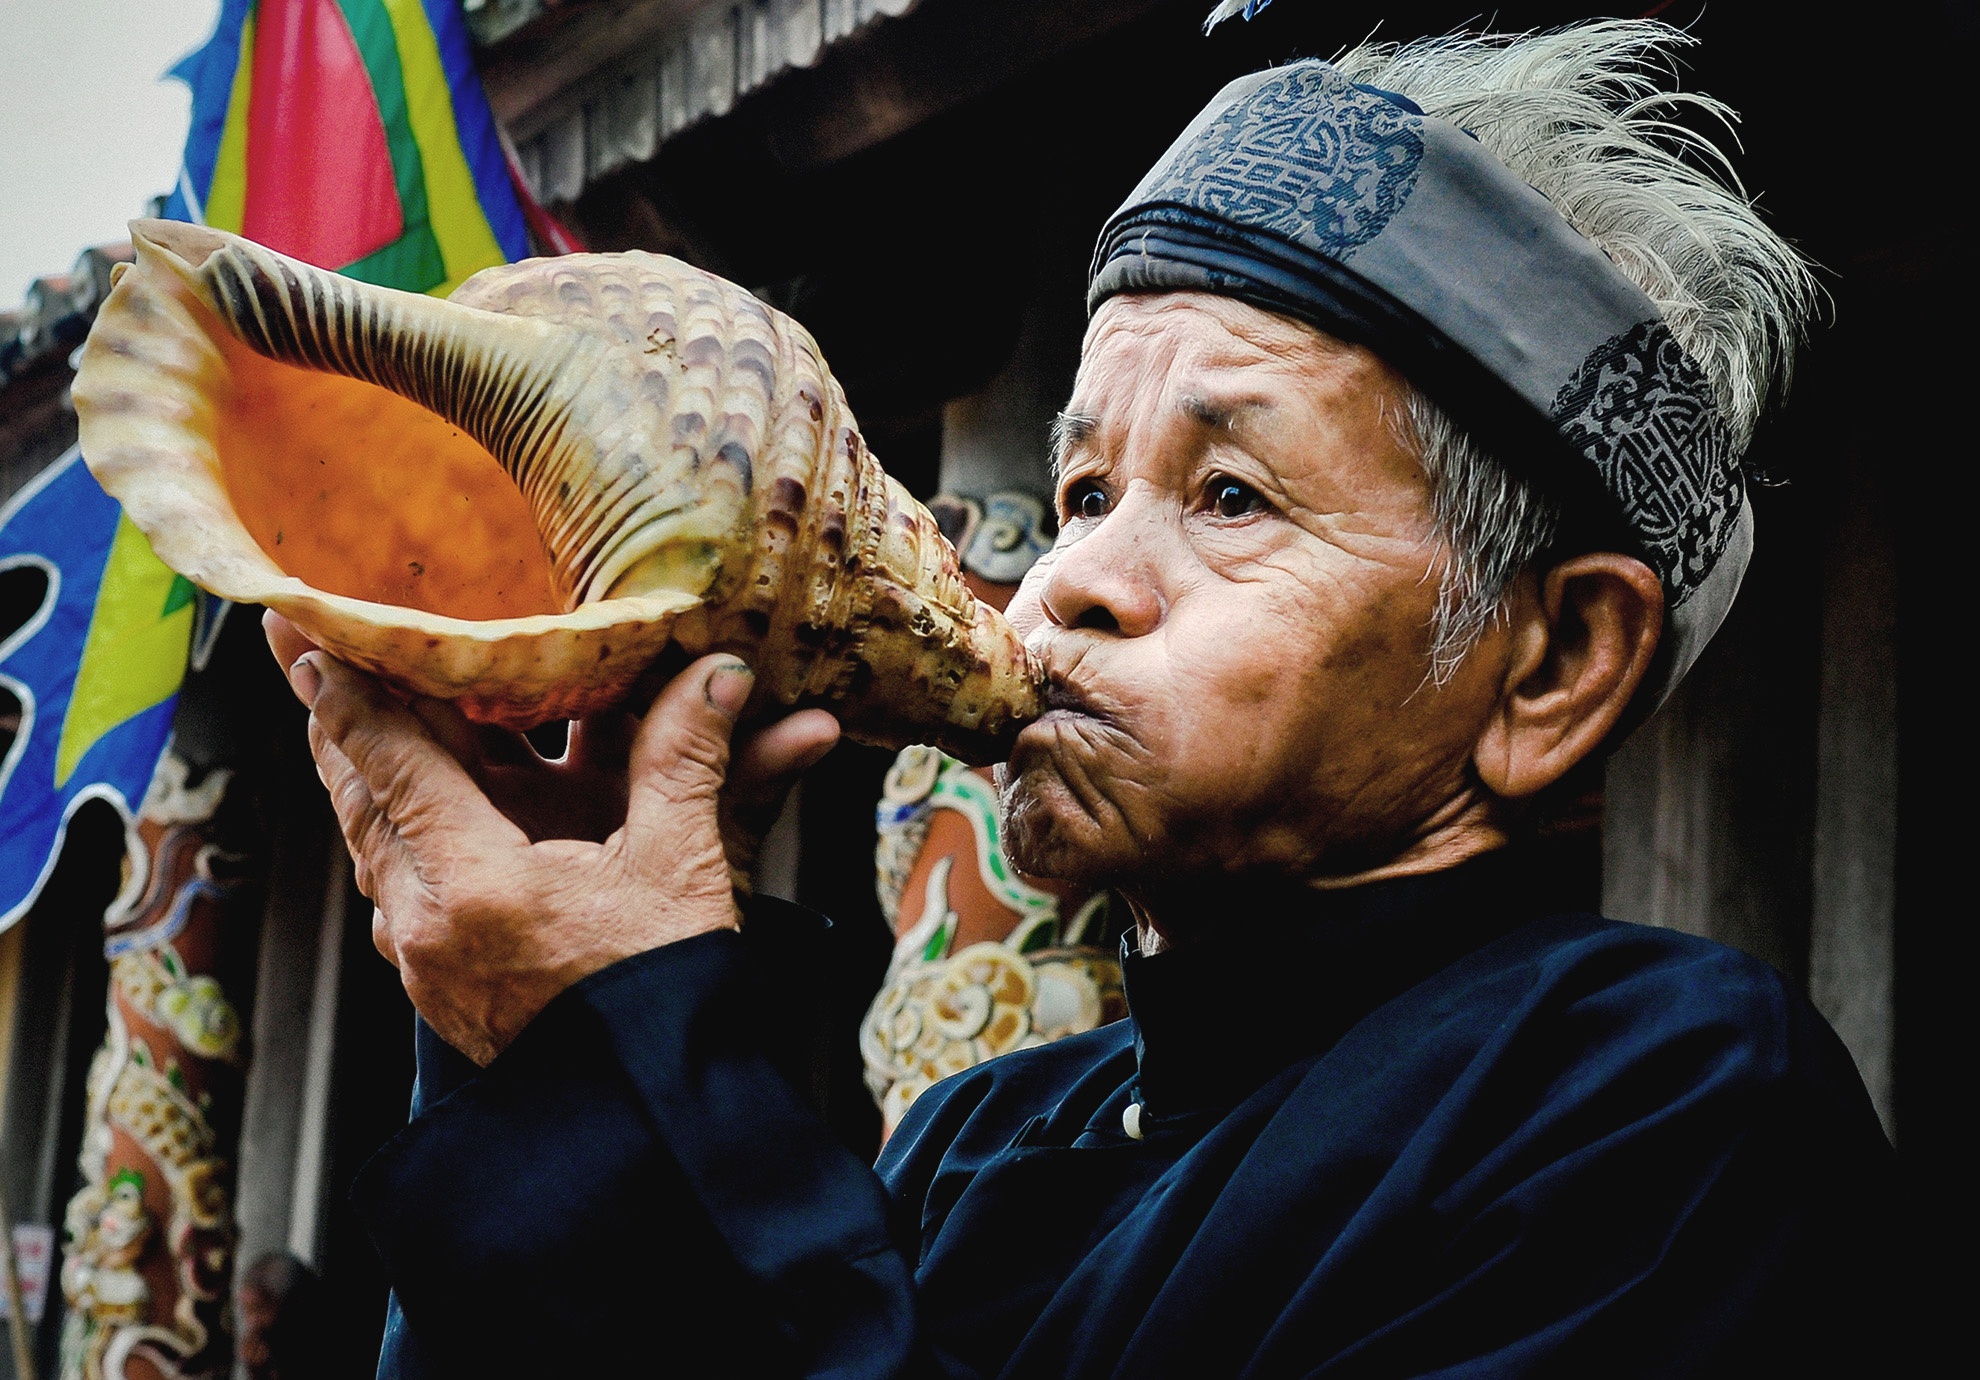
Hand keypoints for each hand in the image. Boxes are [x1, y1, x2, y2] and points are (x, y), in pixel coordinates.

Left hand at [263, 613, 838, 1064]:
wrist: (645, 1118)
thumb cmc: (662, 998)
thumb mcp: (682, 869)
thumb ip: (686, 760)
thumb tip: (716, 674)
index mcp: (477, 882)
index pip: (392, 759)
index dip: (352, 690)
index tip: (312, 634)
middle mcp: (427, 920)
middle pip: (361, 793)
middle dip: (340, 718)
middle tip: (310, 650)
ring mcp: (423, 956)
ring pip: (371, 838)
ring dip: (363, 769)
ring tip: (348, 710)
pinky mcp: (437, 979)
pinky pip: (393, 881)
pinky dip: (395, 824)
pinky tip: (413, 799)